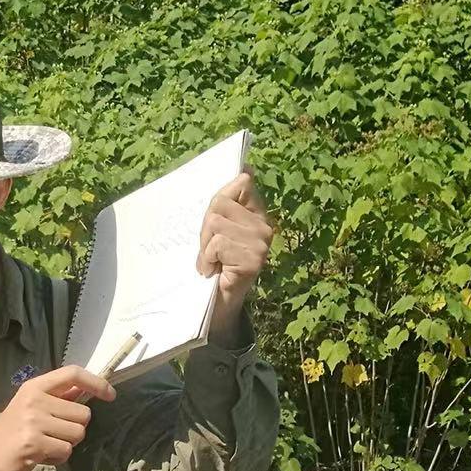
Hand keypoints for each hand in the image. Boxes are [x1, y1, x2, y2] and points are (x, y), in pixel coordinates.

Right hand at [0, 365, 115, 470]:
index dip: (96, 382)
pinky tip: (41, 455)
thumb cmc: (13, 432)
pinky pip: (66, 451)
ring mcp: (33, 421)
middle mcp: (34, 400)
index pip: (72, 373)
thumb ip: (57, 398)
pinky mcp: (34, 443)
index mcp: (35, 387)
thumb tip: (86, 388)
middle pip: (83, 413)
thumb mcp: (31, 407)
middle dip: (75, 428)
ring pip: (78, 433)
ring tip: (46, 444)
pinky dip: (58, 457)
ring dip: (66, 444)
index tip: (110, 394)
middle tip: (53, 434)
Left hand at [197, 167, 274, 338]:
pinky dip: (208, 259)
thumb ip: (226, 201)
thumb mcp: (217, 229)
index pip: (241, 183)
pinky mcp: (253, 260)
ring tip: (213, 261)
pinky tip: (215, 271)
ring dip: (205, 246)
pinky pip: (218, 244)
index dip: (218, 200)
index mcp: (258, 214)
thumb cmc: (215, 264)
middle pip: (220, 203)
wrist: (218, 303)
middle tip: (210, 250)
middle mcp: (265, 227)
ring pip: (215, 223)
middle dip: (205, 228)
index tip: (215, 224)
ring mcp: (261, 244)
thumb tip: (246, 167)